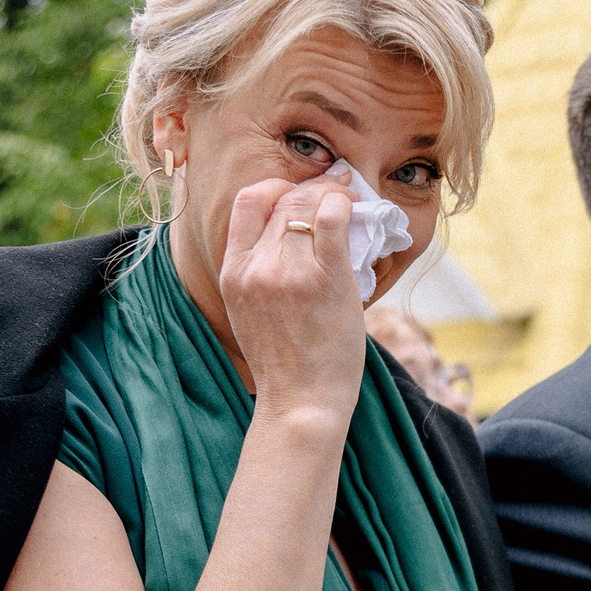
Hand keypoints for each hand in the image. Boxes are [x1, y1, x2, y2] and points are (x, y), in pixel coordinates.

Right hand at [216, 176, 365, 426]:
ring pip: (309, 204)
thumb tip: (294, 235)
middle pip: (282, 199)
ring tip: (351, 198)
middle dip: (312, 186)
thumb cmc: (285, 365)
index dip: (276, 188)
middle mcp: (256, 268)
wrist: (302, 403)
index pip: (248, 203)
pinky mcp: (326, 279)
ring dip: (334, 193)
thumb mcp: (251, 313)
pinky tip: (357, 210)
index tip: (298, 193)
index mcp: (233, 274)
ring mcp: (289, 272)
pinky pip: (334, 221)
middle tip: (337, 188)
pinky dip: (346, 206)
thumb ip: (260, 274)